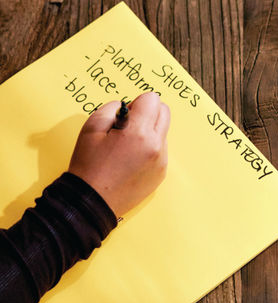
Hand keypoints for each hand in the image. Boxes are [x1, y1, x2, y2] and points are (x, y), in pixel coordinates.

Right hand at [68, 92, 169, 216]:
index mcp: (139, 133)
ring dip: (149, 131)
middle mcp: (156, 146)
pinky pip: (161, 150)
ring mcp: (161, 161)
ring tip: (127, 147)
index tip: (125, 115)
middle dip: (148, 113)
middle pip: (164, 111)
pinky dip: (150, 148)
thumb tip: (128, 106)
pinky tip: (131, 160)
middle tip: (127, 126)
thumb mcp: (91, 128)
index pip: (153, 99)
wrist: (91, 203)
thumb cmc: (88, 166)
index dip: (137, 103)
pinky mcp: (161, 173)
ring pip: (163, 131)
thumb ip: (112, 108)